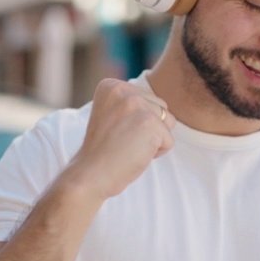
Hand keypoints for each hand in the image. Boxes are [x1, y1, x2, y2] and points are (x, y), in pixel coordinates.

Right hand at [62, 79, 175, 200]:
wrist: (90, 174)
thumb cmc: (103, 151)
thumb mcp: (113, 115)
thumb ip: (132, 104)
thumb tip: (162, 107)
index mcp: (112, 86)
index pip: (147, 99)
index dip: (137, 121)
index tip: (115, 131)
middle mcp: (124, 90)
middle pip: (161, 107)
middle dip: (149, 128)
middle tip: (123, 140)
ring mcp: (137, 105)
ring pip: (169, 122)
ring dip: (155, 139)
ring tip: (130, 146)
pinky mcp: (150, 124)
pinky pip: (169, 141)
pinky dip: (157, 153)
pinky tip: (135, 154)